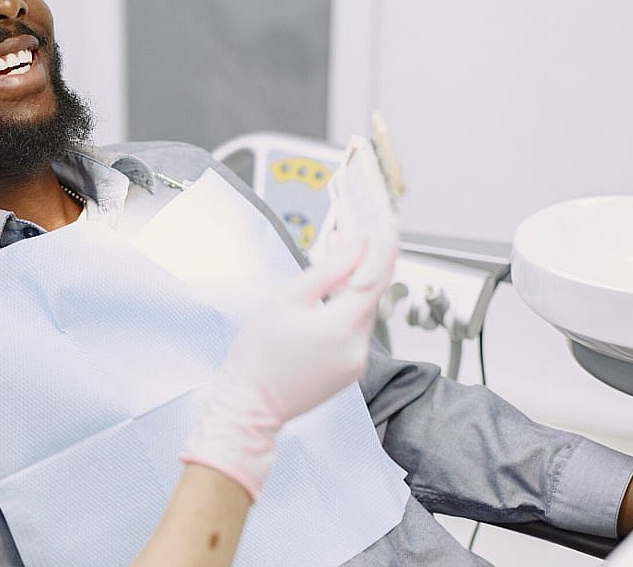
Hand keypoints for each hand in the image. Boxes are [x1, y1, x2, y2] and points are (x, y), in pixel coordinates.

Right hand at [181, 231, 397, 499]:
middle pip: (371, 296)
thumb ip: (328, 271)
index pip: (377, 278)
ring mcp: (356, 363)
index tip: (383, 226)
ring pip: (362, 313)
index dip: (382, 249)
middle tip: (344, 237)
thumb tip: (356, 247)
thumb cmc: (259, 354)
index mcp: (343, 326)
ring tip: (331, 266)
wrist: (249, 406)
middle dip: (361, 265)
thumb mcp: (287, 300)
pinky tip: (327, 300)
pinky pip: (354, 332)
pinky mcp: (349, 372)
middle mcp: (358, 347)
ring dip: (352, 288)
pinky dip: (345, 312)